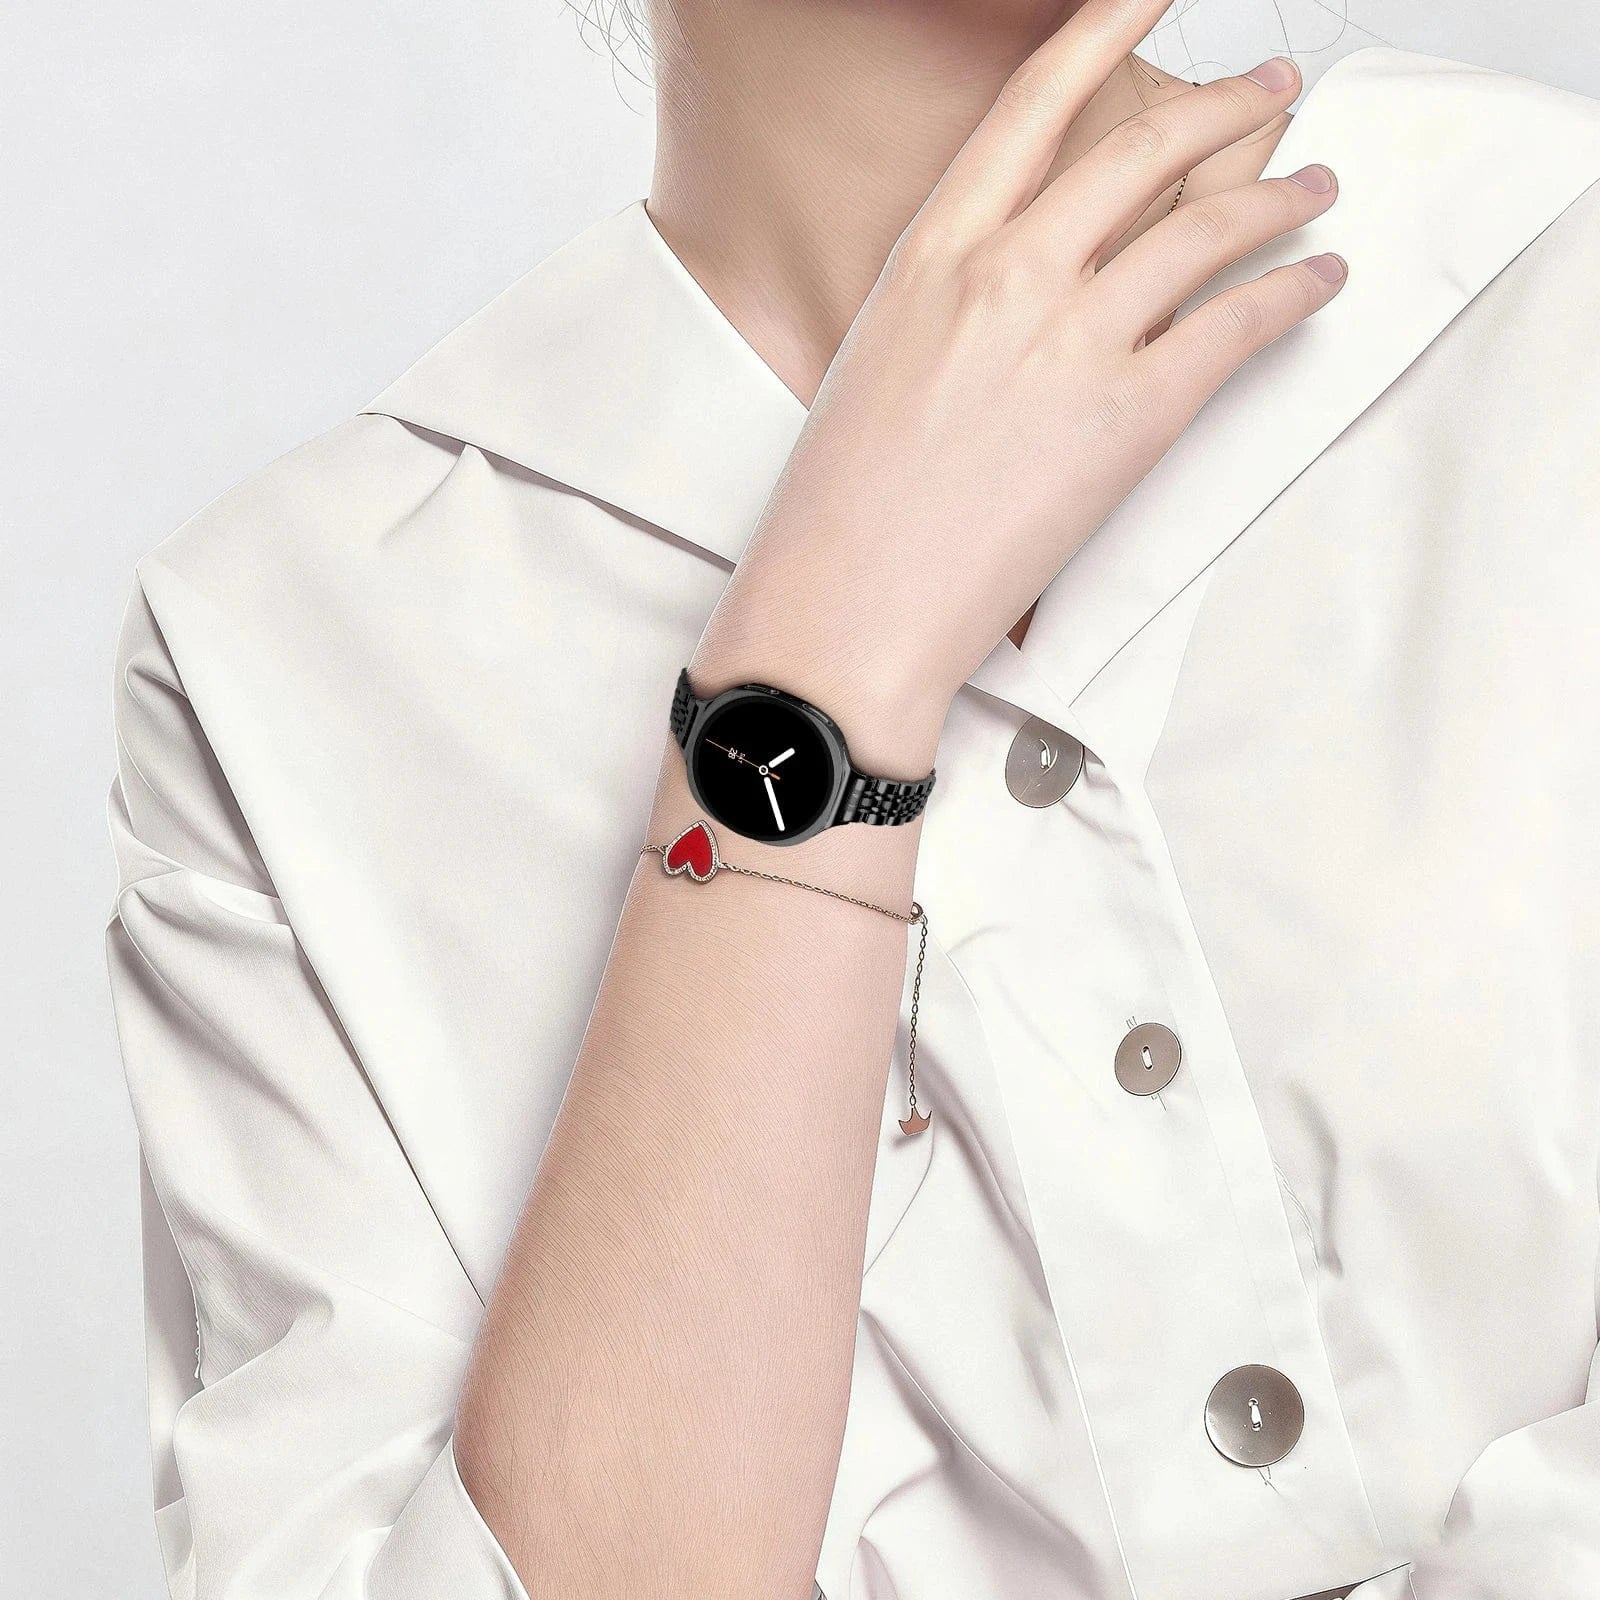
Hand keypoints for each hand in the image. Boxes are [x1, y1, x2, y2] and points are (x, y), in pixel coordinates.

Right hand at [694, 0, 1343, 772]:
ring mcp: (1072, 341)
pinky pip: (1236, 326)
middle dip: (1223, 108)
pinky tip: (1318, 278)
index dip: (1102, 33)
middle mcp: (1007, 275)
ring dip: (1279, 197)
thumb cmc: (844, 511)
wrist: (849, 608)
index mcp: (932, 255)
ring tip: (1315, 185)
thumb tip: (1019, 286)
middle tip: (1267, 91)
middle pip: (1142, 150)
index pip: (1034, 107)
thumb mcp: (877, 366)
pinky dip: (1293, 292)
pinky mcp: (1129, 417)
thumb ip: (953, 302)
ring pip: (1206, 229)